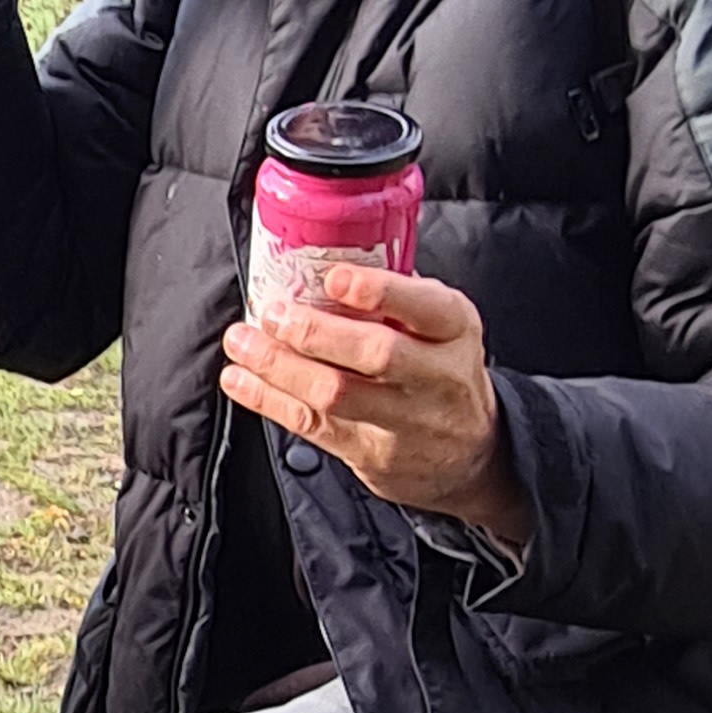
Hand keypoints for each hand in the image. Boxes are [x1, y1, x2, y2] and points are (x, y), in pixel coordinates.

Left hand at [221, 266, 529, 550]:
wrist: (471, 450)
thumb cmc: (440, 368)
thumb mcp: (440, 324)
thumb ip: (395, 295)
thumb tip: (319, 258)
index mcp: (455, 328)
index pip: (426, 307)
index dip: (379, 292)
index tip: (334, 277)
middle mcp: (437, 375)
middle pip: (376, 354)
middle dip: (315, 331)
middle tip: (272, 312)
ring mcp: (406, 420)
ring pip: (336, 394)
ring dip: (278, 365)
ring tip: (241, 341)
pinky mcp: (372, 453)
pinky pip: (313, 425)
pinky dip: (268, 399)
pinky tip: (240, 379)